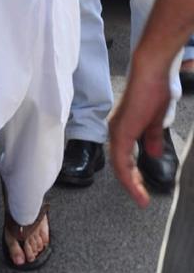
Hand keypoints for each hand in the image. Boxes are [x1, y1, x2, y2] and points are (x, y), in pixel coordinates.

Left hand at [109, 61, 169, 207]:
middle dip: (132, 184)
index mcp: (125, 128)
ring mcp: (118, 131)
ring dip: (130, 184)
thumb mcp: (155, 120)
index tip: (142, 191)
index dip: (133, 176)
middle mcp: (117, 131)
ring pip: (119, 166)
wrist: (152, 73)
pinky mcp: (122, 131)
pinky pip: (121, 160)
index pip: (125, 159)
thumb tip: (151, 153)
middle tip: (142, 199)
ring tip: (140, 199)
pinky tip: (136, 187)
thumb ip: (151, 137)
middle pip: (120, 165)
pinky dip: (128, 176)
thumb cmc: (154, 90)